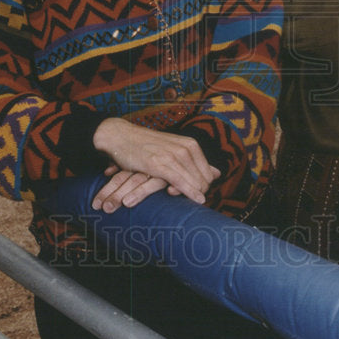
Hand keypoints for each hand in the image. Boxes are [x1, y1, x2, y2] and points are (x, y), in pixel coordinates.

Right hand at [92, 119, 220, 205]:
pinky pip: (181, 182)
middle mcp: (184, 148)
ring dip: (195, 194)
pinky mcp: (159, 164)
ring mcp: (172, 156)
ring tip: (190, 202)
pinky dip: (190, 192)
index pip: (208, 172)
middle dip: (201, 191)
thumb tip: (218, 173)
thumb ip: (196, 161)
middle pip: (204, 178)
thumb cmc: (147, 145)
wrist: (121, 136)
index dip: (204, 186)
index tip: (197, 193)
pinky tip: (197, 200)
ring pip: (195, 181)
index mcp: (190, 144)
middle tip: (192, 199)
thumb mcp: (174, 149)